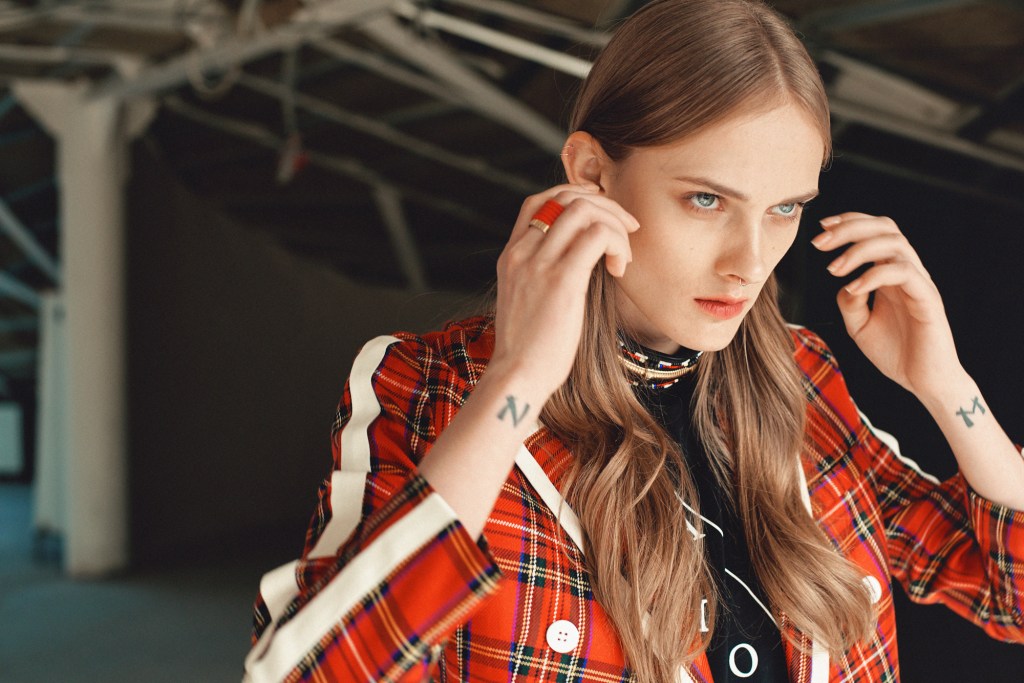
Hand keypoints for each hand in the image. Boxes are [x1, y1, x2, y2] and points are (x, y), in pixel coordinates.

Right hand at [488, 183, 638, 402]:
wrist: (517, 376)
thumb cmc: (529, 349)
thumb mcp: (527, 301)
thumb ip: (543, 275)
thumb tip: (578, 263)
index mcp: (512, 255)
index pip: (539, 200)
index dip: (576, 197)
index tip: (602, 216)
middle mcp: (522, 252)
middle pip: (566, 198)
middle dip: (605, 206)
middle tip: (627, 229)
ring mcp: (539, 263)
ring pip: (585, 210)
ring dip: (615, 225)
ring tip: (622, 256)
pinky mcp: (561, 280)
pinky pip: (597, 237)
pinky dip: (617, 244)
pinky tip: (619, 270)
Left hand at [812, 212, 963, 400]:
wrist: (923, 382)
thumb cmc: (896, 353)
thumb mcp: (859, 326)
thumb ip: (848, 302)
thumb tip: (841, 283)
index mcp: (891, 273)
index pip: (875, 231)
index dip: (850, 222)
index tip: (822, 227)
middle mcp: (907, 271)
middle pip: (885, 228)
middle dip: (849, 228)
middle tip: (819, 243)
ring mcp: (919, 283)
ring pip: (895, 243)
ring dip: (858, 250)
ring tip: (833, 269)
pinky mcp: (927, 298)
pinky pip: (903, 273)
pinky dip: (875, 275)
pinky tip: (854, 287)